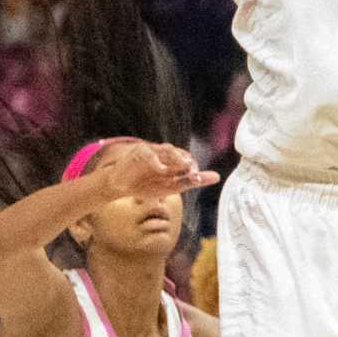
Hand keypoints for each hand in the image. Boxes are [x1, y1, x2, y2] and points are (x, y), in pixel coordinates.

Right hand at [89, 142, 218, 202]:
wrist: (119, 185)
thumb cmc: (146, 184)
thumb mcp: (170, 186)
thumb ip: (191, 180)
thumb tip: (217, 176)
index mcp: (173, 161)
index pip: (188, 160)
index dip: (194, 169)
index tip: (198, 179)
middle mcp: (164, 154)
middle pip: (180, 154)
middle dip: (187, 163)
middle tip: (194, 174)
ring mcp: (152, 151)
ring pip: (167, 149)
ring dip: (176, 158)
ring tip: (185, 167)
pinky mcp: (139, 152)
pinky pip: (148, 153)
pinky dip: (156, 161)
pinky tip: (162, 169)